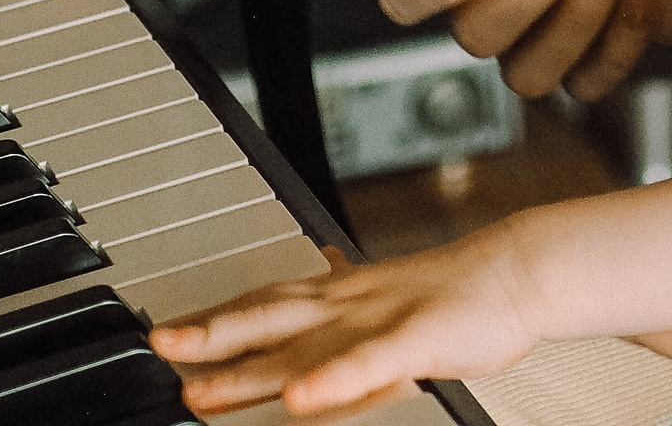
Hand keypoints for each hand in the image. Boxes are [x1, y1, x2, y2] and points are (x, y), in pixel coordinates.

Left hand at [154, 236, 540, 416]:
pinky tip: (297, 399)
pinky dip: (330, 380)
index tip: (163, 333)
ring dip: (247, 366)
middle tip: (159, 351)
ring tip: (199, 389)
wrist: (512, 272)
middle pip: (266, 318)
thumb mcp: (383, 302)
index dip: (212, 318)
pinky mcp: (415, 339)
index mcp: (340, 295)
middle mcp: (347, 303)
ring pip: (303, 344)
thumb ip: (341, 310)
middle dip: (208, 337)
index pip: (262, 303)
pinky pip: (366, 363)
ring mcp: (378, 319)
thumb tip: (307, 304)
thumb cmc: (450, 294)